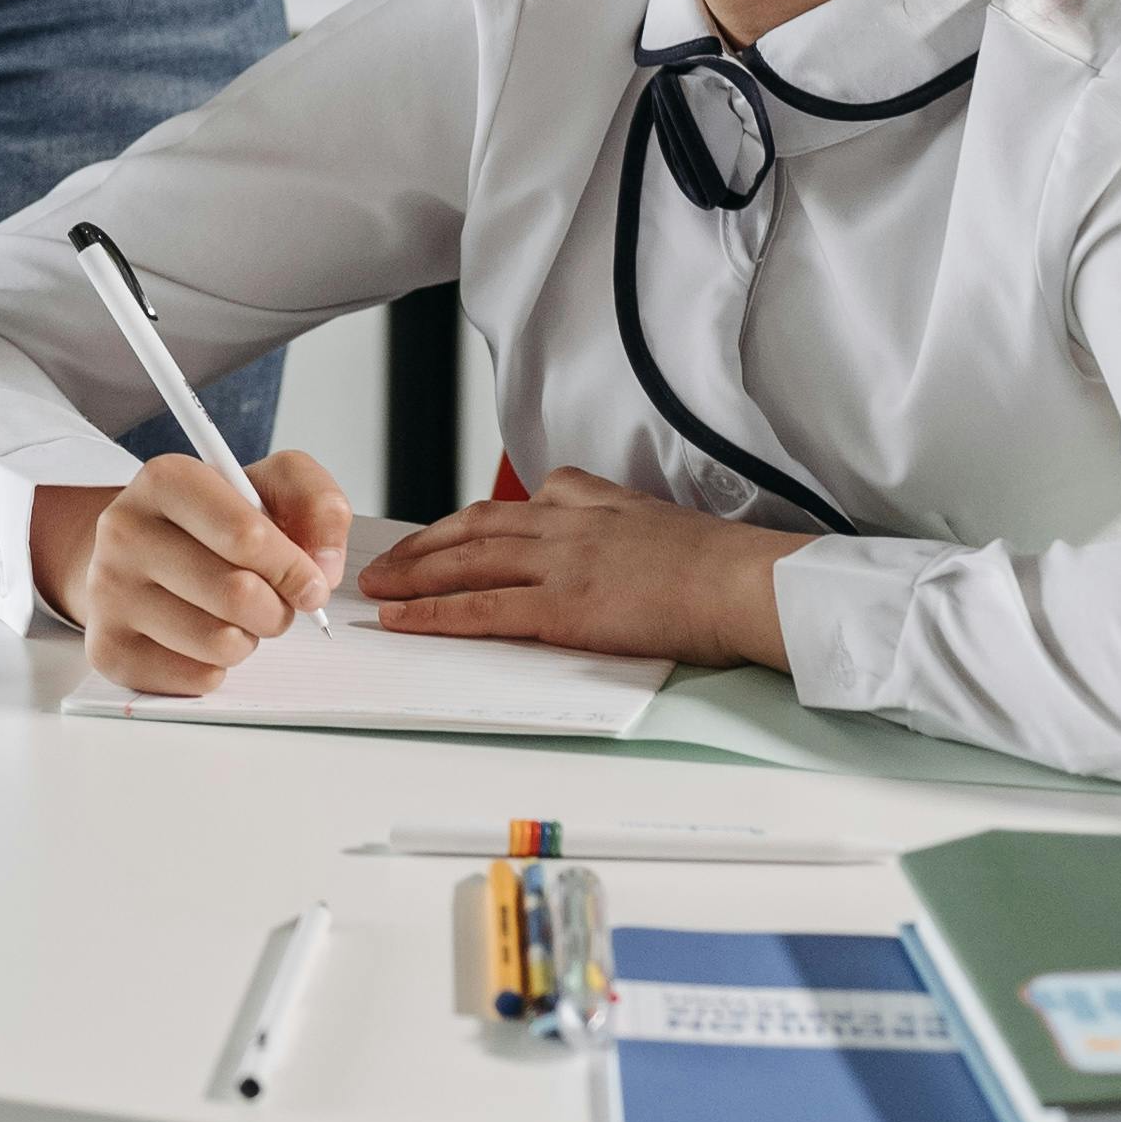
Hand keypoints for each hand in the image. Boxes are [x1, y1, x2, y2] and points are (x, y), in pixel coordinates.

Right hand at [45, 446, 350, 693]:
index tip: (310, 582)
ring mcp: (107, 592)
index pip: (247, 536)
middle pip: (238, 594)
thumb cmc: (214, 523)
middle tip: (272, 600)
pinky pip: (197, 678)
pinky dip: (217, 666)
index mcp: (165, 480)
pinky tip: (201, 638)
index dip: (294, 567)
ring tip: (233, 616)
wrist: (137, 553)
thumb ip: (317, 504)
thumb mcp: (270, 488)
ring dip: (248, 638)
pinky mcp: (108, 648)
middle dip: (277, 608)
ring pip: (220, 642)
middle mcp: (123, 530)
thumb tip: (323, 570)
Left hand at [362, 468, 797, 668]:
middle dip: (420, 548)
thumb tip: (574, 502)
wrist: (744, 582)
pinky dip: (434, 614)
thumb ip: (605, 505)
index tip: (432, 537)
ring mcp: (559, 564)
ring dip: (412, 577)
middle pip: (472, 531)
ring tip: (376, 590)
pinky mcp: (562, 606)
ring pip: (465, 565)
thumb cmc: (716, 561)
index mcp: (586, 502)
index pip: (506, 509)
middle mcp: (563, 525)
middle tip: (382, 565)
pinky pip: (481, 610)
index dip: (459, 526)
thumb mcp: (651, 512)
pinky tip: (403, 620)